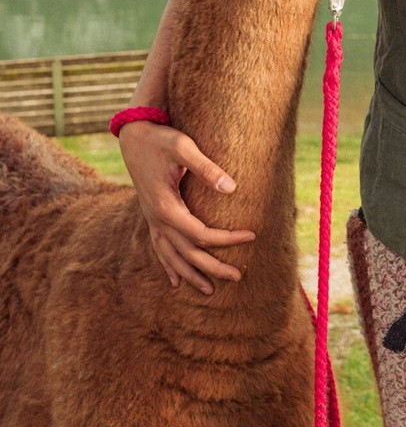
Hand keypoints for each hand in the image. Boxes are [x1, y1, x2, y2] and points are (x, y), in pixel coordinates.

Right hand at [118, 121, 255, 293]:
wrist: (133, 135)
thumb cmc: (160, 139)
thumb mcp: (183, 148)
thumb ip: (206, 168)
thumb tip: (231, 188)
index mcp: (166, 207)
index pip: (201, 234)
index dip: (227, 239)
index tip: (251, 235)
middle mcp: (157, 219)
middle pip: (188, 252)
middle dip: (213, 267)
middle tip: (238, 276)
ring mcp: (152, 220)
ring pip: (172, 256)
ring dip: (191, 274)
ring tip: (210, 291)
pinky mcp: (151, 216)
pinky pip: (159, 248)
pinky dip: (169, 266)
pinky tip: (175, 281)